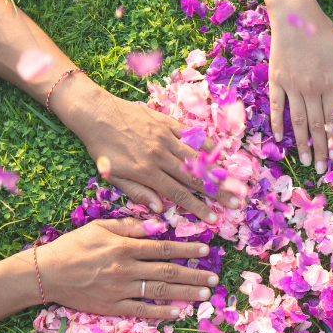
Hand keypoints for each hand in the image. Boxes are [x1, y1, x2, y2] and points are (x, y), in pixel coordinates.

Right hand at [27, 219, 216, 317]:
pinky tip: (180, 312)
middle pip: (168, 272)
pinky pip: (142, 310)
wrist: (45, 273)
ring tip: (206, 294)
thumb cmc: (73, 247)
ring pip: (160, 292)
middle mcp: (125, 269)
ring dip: (186, 293)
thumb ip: (129, 226)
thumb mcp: (99, 228)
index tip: (207, 250)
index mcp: (124, 248)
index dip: (188, 249)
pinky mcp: (112, 307)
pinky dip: (162, 312)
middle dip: (195, 275)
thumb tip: (158, 224)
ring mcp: (120, 290)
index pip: (164, 248)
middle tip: (215, 278)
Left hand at [55, 81, 223, 217]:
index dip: (198, 208)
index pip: (178, 194)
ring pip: (198, 159)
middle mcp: (160, 156)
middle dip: (218, 193)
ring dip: (219, 173)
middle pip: (195, 179)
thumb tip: (160, 209)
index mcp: (146, 171)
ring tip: (236, 184)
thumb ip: (137, 192)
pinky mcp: (168, 124)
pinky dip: (209, 147)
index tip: (215, 219)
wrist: (95, 113)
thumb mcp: (111, 174)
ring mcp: (166, 138)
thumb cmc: (101, 147)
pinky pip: (193, 137)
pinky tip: (222, 156)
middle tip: (237, 203)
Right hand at [264, 0, 332, 168]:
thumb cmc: (323, 32)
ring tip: (304, 161)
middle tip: (321, 170)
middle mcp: (311, 89)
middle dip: (319, 150)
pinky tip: (278, 138)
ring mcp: (292, 86)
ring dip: (301, 143)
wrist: (294, 15)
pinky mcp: (276, 80)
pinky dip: (278, 123)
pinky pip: (277, 106)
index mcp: (331, 84)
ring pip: (297, 121)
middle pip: (315, 126)